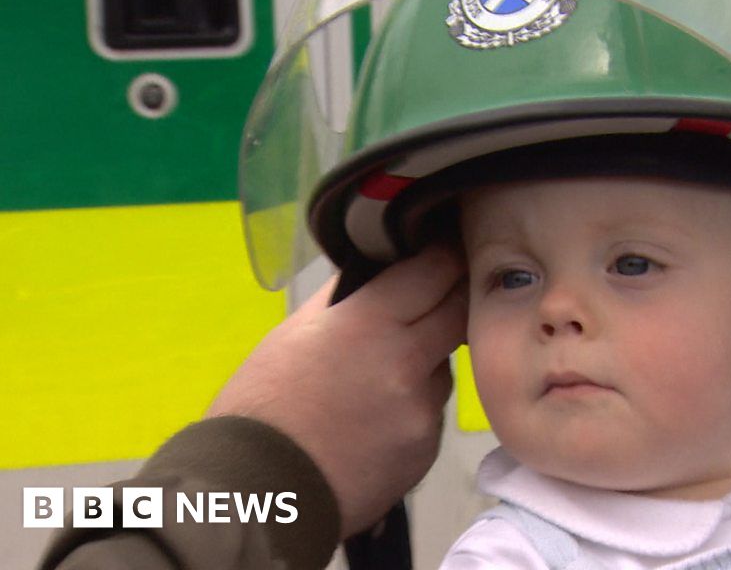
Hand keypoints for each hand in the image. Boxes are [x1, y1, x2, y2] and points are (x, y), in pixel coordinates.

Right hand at [206, 245, 467, 537]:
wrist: (257, 493)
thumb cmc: (263, 406)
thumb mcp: (295, 332)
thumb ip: (347, 297)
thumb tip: (382, 267)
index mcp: (369, 322)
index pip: (435, 270)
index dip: (443, 256)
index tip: (442, 253)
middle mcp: (406, 361)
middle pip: (458, 312)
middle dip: (449, 300)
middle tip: (432, 299)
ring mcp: (422, 410)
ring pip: (444, 367)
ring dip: (426, 362)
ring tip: (377, 379)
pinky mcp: (427, 449)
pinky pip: (433, 413)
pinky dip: (414, 408)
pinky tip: (375, 420)